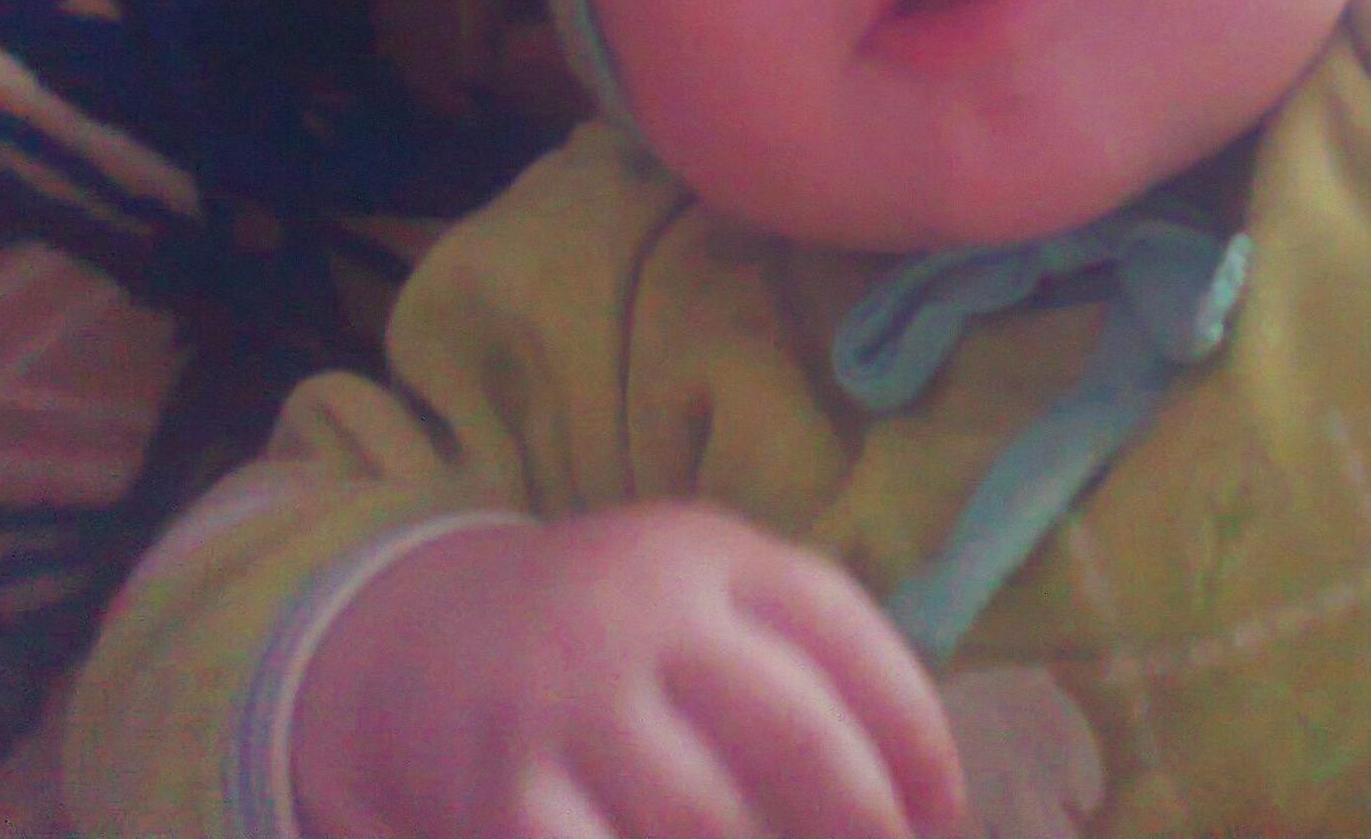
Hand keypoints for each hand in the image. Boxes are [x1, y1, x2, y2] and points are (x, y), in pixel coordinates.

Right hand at [292, 503, 967, 838]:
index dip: (918, 738)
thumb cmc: (614, 633)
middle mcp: (641, 620)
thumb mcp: (704, 592)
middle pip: (796, 734)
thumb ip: (805, 655)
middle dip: (865, 824)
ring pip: (707, 822)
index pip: (847, 635)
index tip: (944, 818)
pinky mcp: (506, 799)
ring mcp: (568, 711)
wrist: (425, 636)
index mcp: (710, 558)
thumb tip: (925, 795)